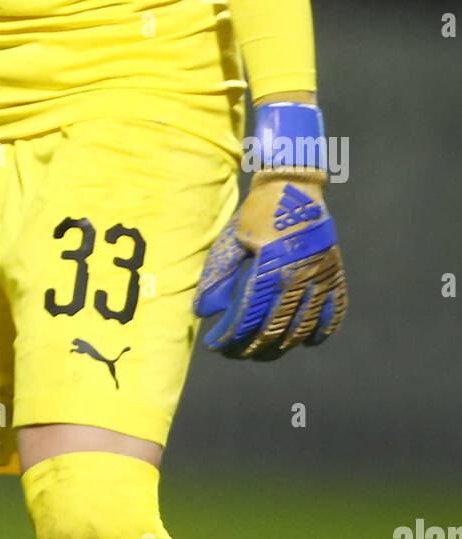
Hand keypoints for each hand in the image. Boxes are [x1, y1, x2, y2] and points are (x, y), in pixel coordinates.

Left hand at [193, 169, 347, 359]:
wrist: (294, 185)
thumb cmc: (258, 211)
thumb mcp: (233, 239)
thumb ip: (218, 276)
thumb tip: (202, 311)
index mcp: (271, 266)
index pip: (249, 316)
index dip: (232, 336)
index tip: (217, 345)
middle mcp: (300, 276)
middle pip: (276, 329)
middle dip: (252, 348)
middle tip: (236, 353)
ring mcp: (322, 277)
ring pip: (304, 328)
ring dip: (282, 346)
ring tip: (262, 351)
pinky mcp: (335, 274)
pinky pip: (334, 314)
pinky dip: (319, 332)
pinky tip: (303, 341)